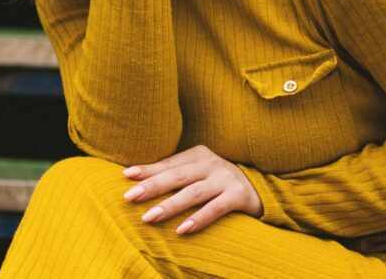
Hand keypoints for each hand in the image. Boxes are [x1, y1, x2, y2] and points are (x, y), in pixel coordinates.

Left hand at [121, 145, 262, 235]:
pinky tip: (181, 230)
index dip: (148, 169)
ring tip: (149, 217)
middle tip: (129, 197)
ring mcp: (225, 178)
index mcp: (199, 154)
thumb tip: (136, 178)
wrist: (259, 189)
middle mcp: (212, 163)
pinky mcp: (238, 196)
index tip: (126, 176)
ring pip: (193, 192)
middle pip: (178, 175)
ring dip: (170, 205)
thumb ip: (175, 173)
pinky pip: (216, 208)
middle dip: (152, 186)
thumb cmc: (218, 182)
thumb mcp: (198, 173)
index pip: (169, 163)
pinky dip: (198, 219)